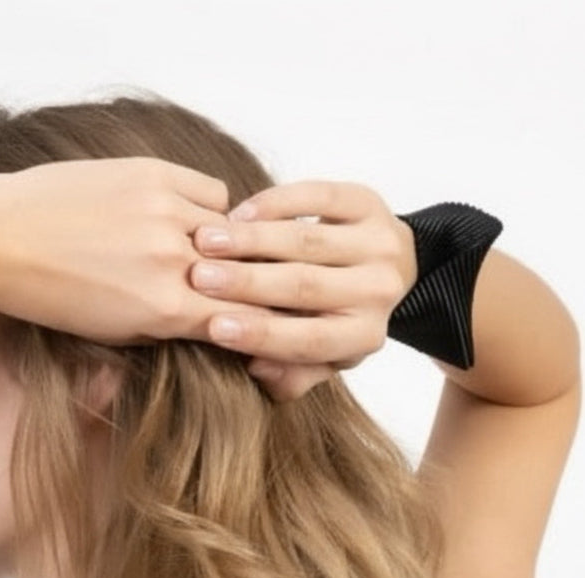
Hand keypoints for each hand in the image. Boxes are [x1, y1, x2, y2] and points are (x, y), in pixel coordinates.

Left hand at [0, 157, 270, 345]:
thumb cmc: (47, 296)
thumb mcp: (112, 335)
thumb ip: (167, 329)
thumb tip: (208, 321)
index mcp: (165, 310)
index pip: (240, 319)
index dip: (248, 323)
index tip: (246, 321)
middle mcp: (174, 260)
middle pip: (243, 275)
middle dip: (240, 284)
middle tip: (226, 285)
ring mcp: (165, 211)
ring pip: (232, 232)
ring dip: (223, 246)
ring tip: (199, 251)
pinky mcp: (153, 173)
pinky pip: (211, 191)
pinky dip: (208, 208)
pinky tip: (182, 217)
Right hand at [188, 180, 418, 401]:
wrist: (385, 269)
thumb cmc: (333, 319)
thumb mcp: (316, 359)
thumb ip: (288, 375)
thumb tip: (257, 368)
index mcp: (363, 336)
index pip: (309, 340)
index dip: (261, 334)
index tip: (214, 326)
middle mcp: (378, 292)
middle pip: (305, 287)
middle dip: (246, 282)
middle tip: (199, 278)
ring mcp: (380, 244)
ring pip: (306, 240)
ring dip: (251, 239)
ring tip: (207, 240)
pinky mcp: (368, 203)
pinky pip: (317, 197)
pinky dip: (275, 203)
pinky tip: (238, 214)